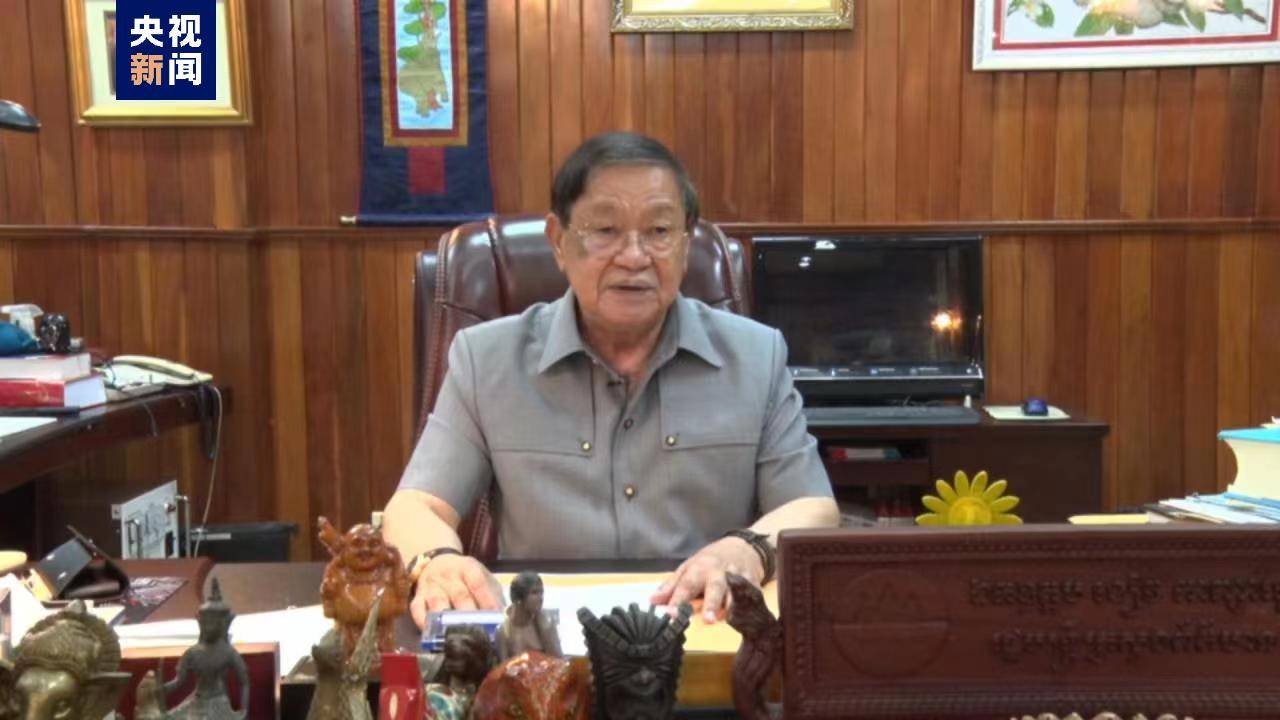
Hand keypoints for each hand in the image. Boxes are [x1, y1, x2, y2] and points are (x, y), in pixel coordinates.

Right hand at [410, 554, 504, 627]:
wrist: (437, 563)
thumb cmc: (465, 576)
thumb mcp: (481, 577)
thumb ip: (492, 594)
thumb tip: (503, 616)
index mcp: (468, 568)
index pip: (478, 584)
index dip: (487, 601)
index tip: (496, 619)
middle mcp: (448, 575)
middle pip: (459, 595)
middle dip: (470, 615)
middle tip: (479, 633)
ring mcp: (431, 586)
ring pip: (438, 603)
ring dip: (447, 621)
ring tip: (457, 638)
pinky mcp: (417, 597)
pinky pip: (417, 610)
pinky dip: (423, 622)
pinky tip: (432, 634)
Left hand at [649, 536, 764, 623]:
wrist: (744, 547)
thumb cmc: (711, 560)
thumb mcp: (689, 567)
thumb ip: (672, 586)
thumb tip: (652, 601)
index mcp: (700, 568)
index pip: (686, 585)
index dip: (678, 600)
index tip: (670, 614)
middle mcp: (719, 573)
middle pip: (715, 588)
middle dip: (711, 604)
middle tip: (708, 620)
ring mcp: (738, 578)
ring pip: (736, 595)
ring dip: (731, 608)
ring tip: (726, 619)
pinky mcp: (754, 585)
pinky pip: (752, 598)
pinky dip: (749, 608)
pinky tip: (745, 618)